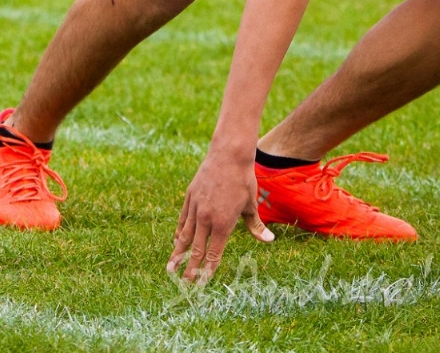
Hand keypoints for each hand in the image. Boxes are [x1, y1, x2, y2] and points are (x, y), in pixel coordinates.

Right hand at [166, 149, 272, 284]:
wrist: (228, 155)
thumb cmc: (243, 180)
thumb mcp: (251, 205)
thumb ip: (256, 226)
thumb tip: (269, 240)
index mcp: (223, 223)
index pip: (214, 253)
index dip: (208, 269)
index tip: (202, 283)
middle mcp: (207, 218)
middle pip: (197, 249)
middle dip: (190, 267)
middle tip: (184, 282)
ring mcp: (196, 207)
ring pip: (185, 235)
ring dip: (178, 252)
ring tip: (170, 267)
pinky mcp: (190, 197)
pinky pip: (182, 219)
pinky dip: (179, 232)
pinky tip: (176, 241)